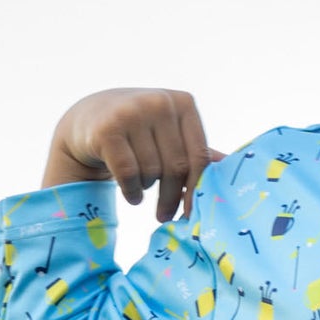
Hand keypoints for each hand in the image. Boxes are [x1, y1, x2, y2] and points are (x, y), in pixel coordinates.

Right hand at [42, 88, 224, 222]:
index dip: (197, 189)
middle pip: (176, 167)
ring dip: (147, 190)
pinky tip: (131, 195)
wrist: (86, 119)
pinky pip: (128, 174)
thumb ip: (196, 149)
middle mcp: (159, 102)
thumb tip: (233, 168)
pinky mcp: (107, 129)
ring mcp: (131, 112)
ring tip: (141, 190)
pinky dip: (131, 192)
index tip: (192, 213)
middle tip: (165, 216)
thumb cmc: (138, 131)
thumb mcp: (169, 133)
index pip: (198, 155)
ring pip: (151, 172)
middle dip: (172, 198)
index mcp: (183, 103)